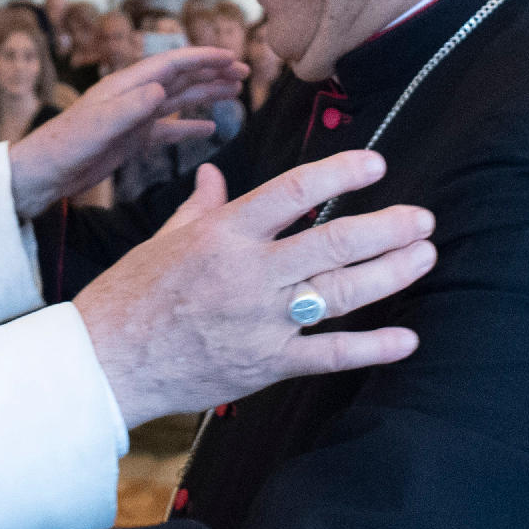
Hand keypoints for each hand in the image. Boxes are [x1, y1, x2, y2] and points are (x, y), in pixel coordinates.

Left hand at [7, 47, 244, 216]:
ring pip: (178, 100)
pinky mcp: (131, 140)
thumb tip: (162, 89)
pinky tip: (210, 129)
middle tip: (243, 70)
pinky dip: (190, 127)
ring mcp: (133, 118)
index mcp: (126, 86)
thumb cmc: (65, 146)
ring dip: (206, 94)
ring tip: (235, 91)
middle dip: (212, 71)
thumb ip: (131, 108)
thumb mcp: (100, 126)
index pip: (172, 64)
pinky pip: (168, 130)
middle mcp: (132, 96)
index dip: (202, 57)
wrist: (42, 174)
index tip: (231, 56)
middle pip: (180, 78)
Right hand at [73, 153, 434, 426]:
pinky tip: (407, 338)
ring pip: (341, 293)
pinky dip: (372, 347)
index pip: (294, 190)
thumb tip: (216, 174)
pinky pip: (329, 354)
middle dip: (387, 228)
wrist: (104, 363)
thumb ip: (201, 207)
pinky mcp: (265, 364)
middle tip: (423, 219)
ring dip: (391, 273)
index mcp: (222, 233)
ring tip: (424, 257)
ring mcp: (260, 321)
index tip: (377, 164)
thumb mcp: (162, 239)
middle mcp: (248, 272)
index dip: (341, 173)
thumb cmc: (129, 296)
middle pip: (334, 243)